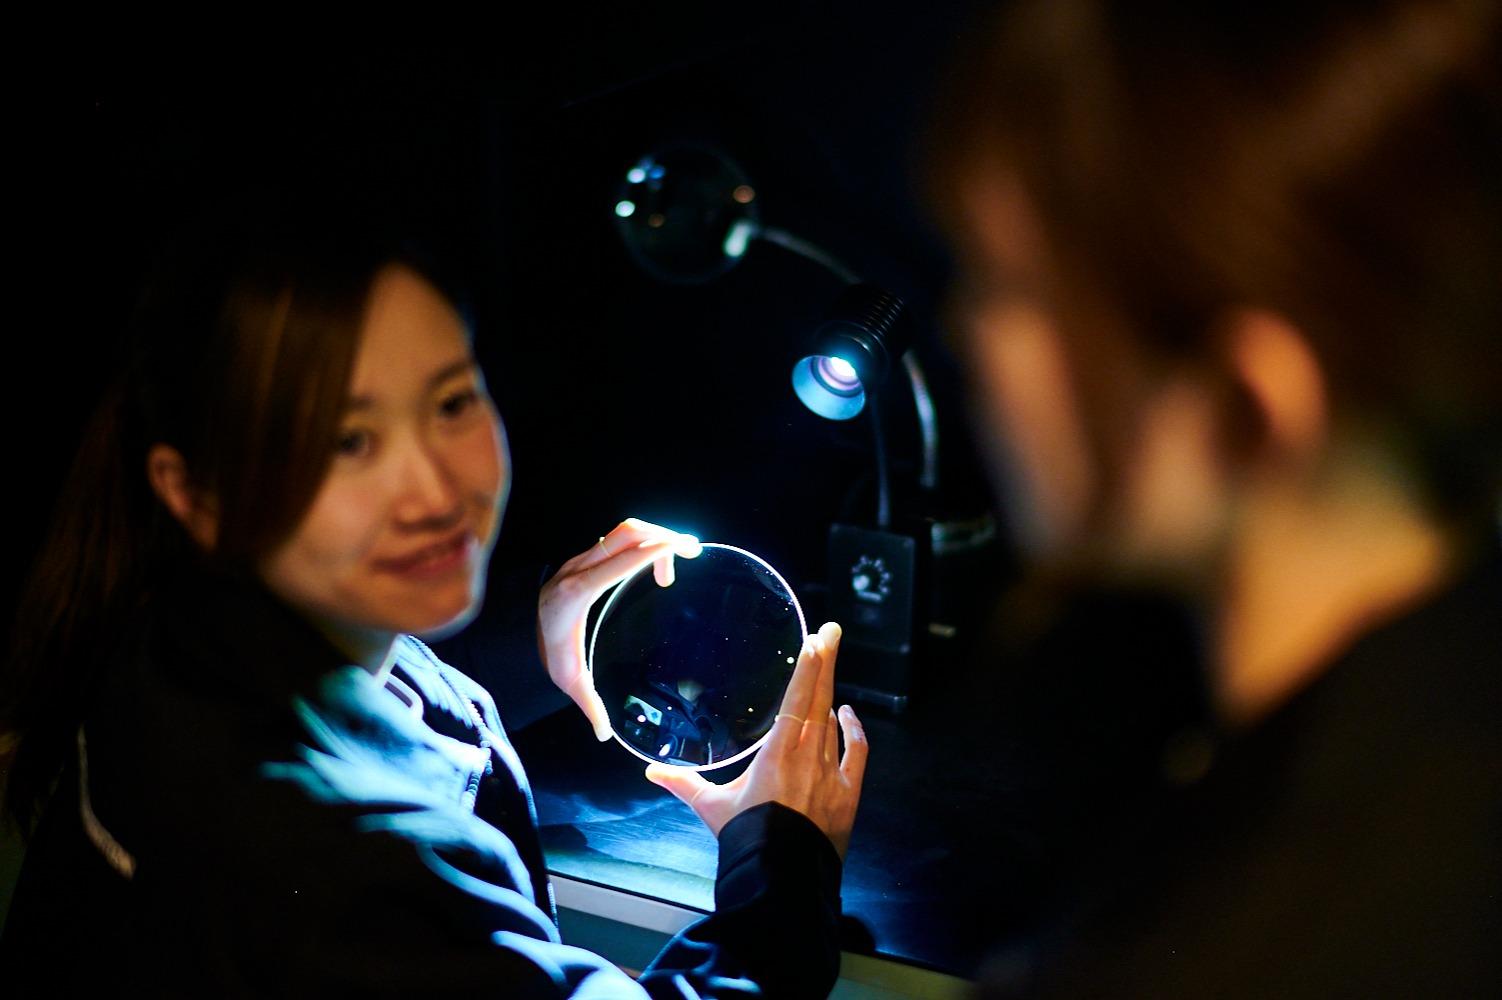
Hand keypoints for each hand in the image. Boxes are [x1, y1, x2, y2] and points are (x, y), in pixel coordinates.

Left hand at [538, 518, 701, 739]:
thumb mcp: (567, 679)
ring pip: (622, 532)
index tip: (684, 549)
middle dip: (662, 536)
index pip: (623, 559)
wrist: (511, 631)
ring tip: (671, 567)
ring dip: (652, 539)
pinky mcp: (582, 559)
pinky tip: (652, 564)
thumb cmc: (542, 653)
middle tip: (690, 552)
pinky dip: (639, 544)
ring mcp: (579, 559)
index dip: (655, 550)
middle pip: (627, 534)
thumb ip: (589, 705)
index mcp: (579, 591)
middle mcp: (579, 568)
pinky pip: (616, 541)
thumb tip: (605, 734)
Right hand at [644, 621, 867, 857]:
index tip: (817, 638)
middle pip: (820, 699)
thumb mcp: (712, 808)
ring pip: (834, 721)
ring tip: (828, 664)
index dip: (808, 667)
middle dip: (825, 662)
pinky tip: (848, 714)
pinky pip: (855, 752)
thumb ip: (684, 784)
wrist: (782, 879)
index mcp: (777, 753)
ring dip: (831, 691)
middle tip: (832, 630)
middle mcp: (808, 756)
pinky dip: (854, 731)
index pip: (797, 699)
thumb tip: (651, 772)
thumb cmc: (746, 840)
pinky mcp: (847, 793)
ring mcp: (831, 774)